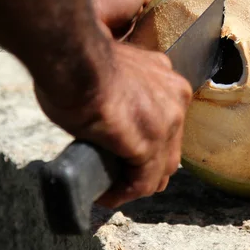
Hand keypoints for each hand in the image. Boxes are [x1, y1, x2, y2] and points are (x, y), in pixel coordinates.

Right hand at [36, 0, 192, 207]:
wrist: (73, 55)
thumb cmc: (78, 58)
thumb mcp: (114, 73)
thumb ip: (124, 91)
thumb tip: (112, 112)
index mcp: (167, 78)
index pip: (167, 123)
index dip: (149, 144)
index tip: (124, 154)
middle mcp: (175, 98)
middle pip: (169, 147)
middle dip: (147, 166)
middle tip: (121, 178)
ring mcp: (166, 121)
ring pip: (159, 167)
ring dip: (135, 183)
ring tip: (111, 190)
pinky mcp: (149, 142)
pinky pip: (141, 181)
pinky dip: (124, 193)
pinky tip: (105, 194)